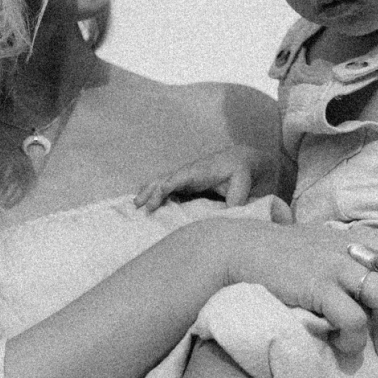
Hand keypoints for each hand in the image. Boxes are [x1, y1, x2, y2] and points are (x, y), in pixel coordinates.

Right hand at [136, 144, 270, 211]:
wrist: (241, 160)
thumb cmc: (240, 172)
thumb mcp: (242, 184)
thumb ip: (235, 200)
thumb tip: (228, 217)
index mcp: (199, 172)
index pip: (177, 179)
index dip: (164, 190)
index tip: (152, 203)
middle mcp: (188, 173)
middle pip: (164, 180)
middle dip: (150, 191)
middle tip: (137, 206)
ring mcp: (185, 178)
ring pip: (162, 182)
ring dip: (148, 191)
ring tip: (135, 205)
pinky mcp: (186, 184)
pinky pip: (167, 187)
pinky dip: (154, 193)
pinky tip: (146, 204)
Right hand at [213, 217, 377, 364]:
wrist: (238, 252)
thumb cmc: (285, 258)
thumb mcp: (327, 248)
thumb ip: (359, 258)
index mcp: (361, 240)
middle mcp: (354, 248)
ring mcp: (335, 265)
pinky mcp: (314, 286)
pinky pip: (350, 318)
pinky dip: (354, 340)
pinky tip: (346, 351)